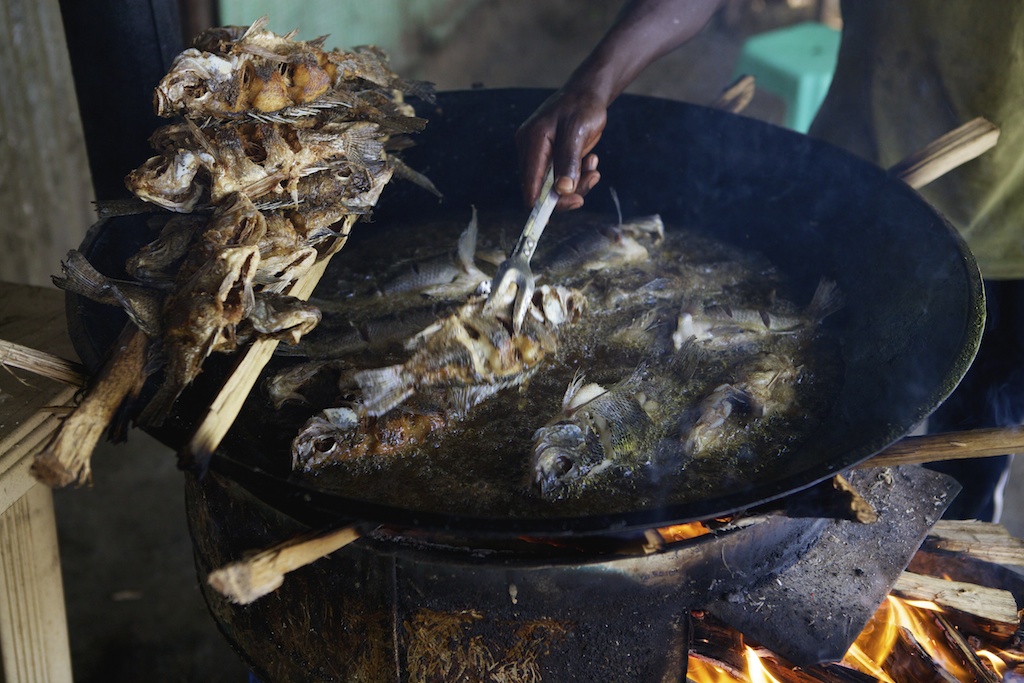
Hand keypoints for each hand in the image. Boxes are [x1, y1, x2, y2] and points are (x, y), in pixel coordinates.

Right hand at [516, 87, 604, 210]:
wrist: (587, 93)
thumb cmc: (581, 106)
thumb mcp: (577, 132)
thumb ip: (568, 161)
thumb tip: (563, 190)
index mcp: (531, 143)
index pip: (530, 184)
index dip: (541, 203)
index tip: (561, 212)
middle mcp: (531, 151)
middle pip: (542, 190)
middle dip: (568, 191)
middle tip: (591, 180)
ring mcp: (540, 155)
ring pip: (554, 187)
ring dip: (578, 183)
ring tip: (594, 168)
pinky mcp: (551, 158)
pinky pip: (562, 178)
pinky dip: (578, 176)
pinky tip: (590, 161)